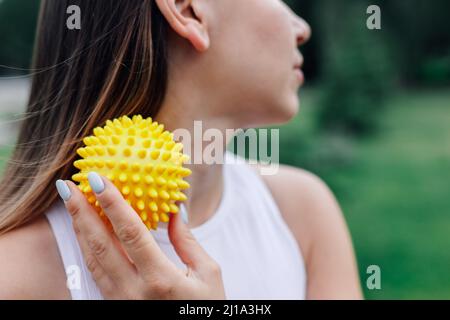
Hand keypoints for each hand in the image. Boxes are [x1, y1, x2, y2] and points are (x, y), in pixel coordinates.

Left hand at [56, 172, 225, 299]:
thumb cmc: (206, 310)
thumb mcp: (208, 274)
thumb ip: (187, 241)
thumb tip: (174, 211)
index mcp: (160, 278)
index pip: (130, 232)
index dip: (113, 203)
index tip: (99, 179)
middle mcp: (134, 291)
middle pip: (100, 245)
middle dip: (81, 212)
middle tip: (69, 186)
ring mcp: (121, 301)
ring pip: (91, 260)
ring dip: (79, 229)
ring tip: (72, 203)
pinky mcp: (116, 305)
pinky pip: (95, 274)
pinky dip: (87, 249)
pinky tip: (84, 232)